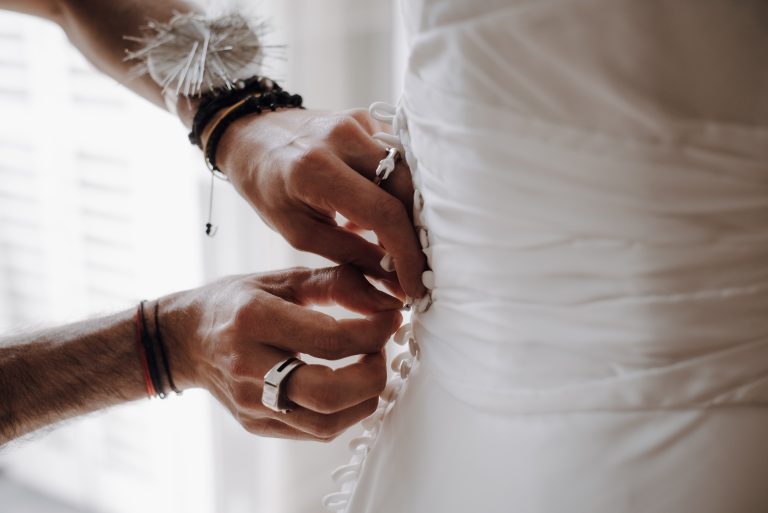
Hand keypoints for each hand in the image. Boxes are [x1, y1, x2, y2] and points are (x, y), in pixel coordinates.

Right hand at [161, 265, 401, 440]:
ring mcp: (250, 403)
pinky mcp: (255, 424)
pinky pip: (313, 432)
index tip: (392, 319)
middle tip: (381, 351)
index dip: (374, 332)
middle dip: (372, 375)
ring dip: (363, 400)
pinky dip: (343, 413)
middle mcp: (248, 366)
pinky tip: (348, 388)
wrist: (184, 339)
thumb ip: (335, 283)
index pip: (330, 339)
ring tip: (369, 370)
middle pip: (327, 393)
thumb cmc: (235, 303)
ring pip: (324, 423)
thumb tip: (386, 298)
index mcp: (254, 319)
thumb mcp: (281, 279)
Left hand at [215, 107, 426, 298]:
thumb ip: (351, 254)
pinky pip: (397, 161)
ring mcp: (358, 123)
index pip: (383, 212)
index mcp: (317, 169)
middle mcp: (343, 138)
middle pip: (405, 190)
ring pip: (407, 175)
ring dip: (408, 213)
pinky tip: (379, 211)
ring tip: (392, 243)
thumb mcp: (299, 232)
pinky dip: (395, 191)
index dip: (407, 253)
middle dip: (415, 235)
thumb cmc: (267, 187)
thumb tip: (395, 281)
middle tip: (411, 267)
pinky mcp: (367, 119)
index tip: (416, 284)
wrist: (252, 136)